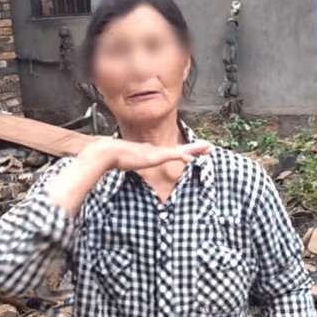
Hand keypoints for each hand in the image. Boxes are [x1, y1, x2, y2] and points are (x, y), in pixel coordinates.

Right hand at [83, 138, 210, 172]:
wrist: (106, 152)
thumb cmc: (113, 158)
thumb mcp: (126, 164)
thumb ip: (129, 165)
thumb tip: (125, 169)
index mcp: (152, 153)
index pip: (172, 152)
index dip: (185, 152)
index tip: (195, 152)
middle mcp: (156, 151)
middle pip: (181, 149)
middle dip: (196, 148)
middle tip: (210, 147)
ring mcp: (156, 152)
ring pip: (181, 150)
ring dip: (195, 149)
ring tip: (208, 148)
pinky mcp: (154, 156)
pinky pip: (171, 155)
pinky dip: (181, 156)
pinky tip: (190, 158)